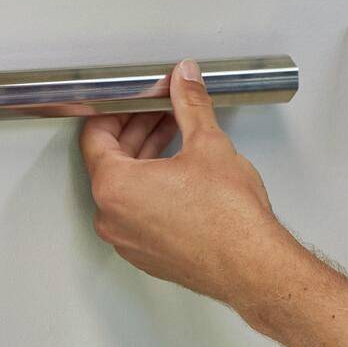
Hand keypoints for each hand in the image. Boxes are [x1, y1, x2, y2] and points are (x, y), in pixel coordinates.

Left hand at [80, 59, 294, 309]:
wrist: (252, 265)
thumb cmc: (229, 219)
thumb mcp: (207, 144)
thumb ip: (190, 105)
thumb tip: (185, 81)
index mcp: (115, 187)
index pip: (95, 137)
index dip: (115, 112)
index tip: (133, 103)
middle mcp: (113, 218)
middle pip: (109, 162)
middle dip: (135, 132)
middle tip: (160, 113)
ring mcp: (128, 241)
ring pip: (125, 190)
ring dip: (145, 159)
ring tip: (175, 137)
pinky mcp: (146, 255)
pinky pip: (137, 214)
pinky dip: (151, 190)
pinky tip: (179, 175)